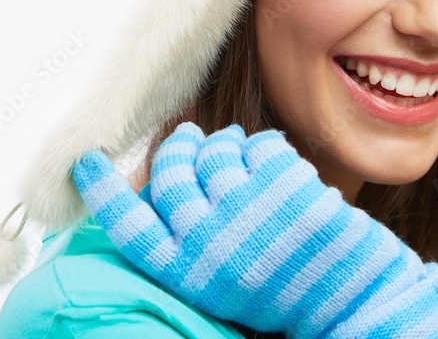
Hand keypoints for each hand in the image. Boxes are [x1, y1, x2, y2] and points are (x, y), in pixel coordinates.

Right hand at [72, 123, 437, 338]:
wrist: (353, 300)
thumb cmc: (285, 291)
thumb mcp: (222, 278)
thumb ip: (191, 237)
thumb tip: (167, 179)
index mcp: (187, 272)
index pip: (129, 225)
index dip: (102, 191)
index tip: (84, 161)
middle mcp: (208, 240)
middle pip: (170, 176)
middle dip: (175, 149)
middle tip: (184, 137)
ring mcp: (247, 210)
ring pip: (215, 155)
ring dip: (222, 145)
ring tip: (231, 146)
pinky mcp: (284, 185)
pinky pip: (258, 144)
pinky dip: (260, 144)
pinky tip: (267, 154)